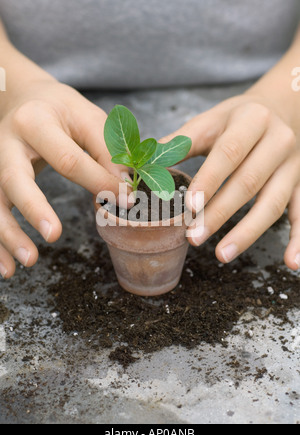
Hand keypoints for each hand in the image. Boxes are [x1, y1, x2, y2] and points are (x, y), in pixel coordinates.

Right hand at [0, 79, 130, 278]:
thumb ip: (107, 152)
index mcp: (36, 121)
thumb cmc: (61, 110)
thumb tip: (125, 190)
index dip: (99, 182)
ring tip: (28, 262)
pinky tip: (8, 268)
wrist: (23, 98)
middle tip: (54, 235)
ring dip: (8, 235)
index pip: (68, 159)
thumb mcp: (89, 118)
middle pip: (14, 179)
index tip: (125, 200)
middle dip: (34, 209)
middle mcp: (8, 142)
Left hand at [161, 94, 299, 270]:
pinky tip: (291, 264)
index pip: (229, 153)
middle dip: (219, 213)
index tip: (190, 206)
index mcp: (251, 120)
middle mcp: (278, 141)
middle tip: (193, 237)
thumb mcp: (211, 120)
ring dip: (247, 233)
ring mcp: (293, 165)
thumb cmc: (238, 119)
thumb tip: (144, 164)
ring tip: (222, 255)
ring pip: (272, 204)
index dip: (209, 180)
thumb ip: (180, 142)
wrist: (282, 109)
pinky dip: (298, 240)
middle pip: (248, 182)